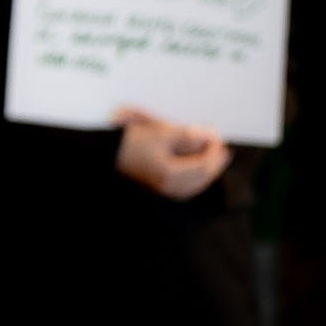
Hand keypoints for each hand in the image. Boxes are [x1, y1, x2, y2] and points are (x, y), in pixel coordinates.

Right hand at [113, 109, 230, 200]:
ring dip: (206, 173)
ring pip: (193, 186)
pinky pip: (182, 190)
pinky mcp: (155, 191)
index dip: (213, 150)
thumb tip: (211, 134)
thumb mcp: (159, 133)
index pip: (203, 165)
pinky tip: (195, 174)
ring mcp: (161, 192)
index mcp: (170, 174)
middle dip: (214, 163)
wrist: (102, 157)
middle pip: (201, 178)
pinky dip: (194, 181)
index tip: (216, 136)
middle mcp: (168, 188)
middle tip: (223, 150)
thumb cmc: (127, 143)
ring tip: (213, 161)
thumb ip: (186, 134)